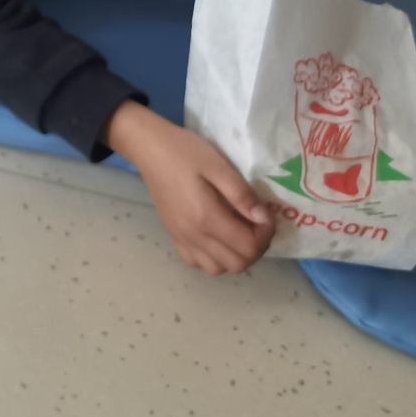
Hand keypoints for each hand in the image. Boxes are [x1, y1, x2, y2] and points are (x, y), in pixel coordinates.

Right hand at [106, 103, 273, 275]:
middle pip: (237, 264)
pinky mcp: (173, 236)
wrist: (149, 148)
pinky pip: (197, 262)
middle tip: (257, 223)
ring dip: (235, 256)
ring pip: (218, 268)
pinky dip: (213, 258)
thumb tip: (263, 217)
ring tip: (240, 232)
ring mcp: (181, 238)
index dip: (266, 234)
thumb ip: (242, 194)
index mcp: (206, 217)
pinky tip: (217, 238)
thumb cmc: (184, 151)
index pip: (248, 246)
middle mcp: (193, 235)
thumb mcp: (218, 165)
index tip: (266, 214)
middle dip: (255, 247)